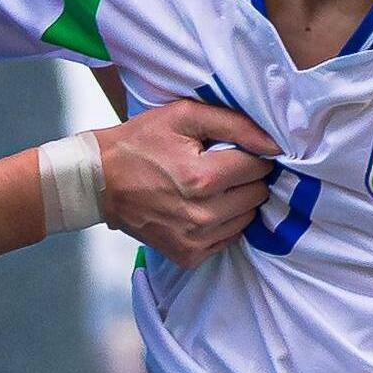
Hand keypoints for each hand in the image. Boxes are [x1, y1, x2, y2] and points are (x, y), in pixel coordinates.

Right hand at [97, 101, 280, 265]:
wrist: (99, 181)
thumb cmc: (139, 143)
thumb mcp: (183, 116)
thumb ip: (234, 124)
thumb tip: (274, 144)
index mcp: (201, 177)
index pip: (258, 166)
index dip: (250, 154)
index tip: (232, 150)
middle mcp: (201, 214)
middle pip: (257, 194)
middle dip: (244, 178)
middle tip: (218, 168)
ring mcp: (194, 239)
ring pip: (247, 219)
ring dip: (236, 202)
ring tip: (209, 188)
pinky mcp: (188, 256)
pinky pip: (228, 239)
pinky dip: (222, 223)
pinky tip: (201, 207)